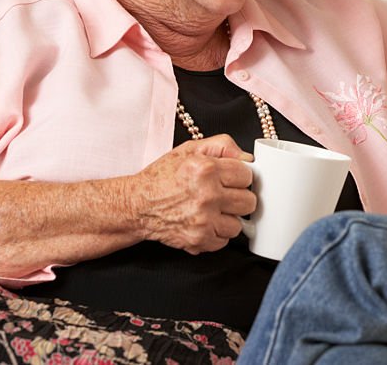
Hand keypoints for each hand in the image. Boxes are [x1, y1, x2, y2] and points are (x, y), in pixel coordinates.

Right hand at [131, 134, 255, 253]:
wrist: (137, 206)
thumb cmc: (161, 178)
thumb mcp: (190, 149)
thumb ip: (222, 146)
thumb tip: (247, 157)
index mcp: (206, 170)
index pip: (247, 175)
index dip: (239, 176)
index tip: (230, 179)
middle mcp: (206, 196)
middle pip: (249, 202)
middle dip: (238, 198)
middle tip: (223, 195)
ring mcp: (203, 221)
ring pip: (238, 224)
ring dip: (228, 218)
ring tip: (213, 210)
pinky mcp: (198, 240)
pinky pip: (224, 241)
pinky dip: (216, 234)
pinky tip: (205, 222)